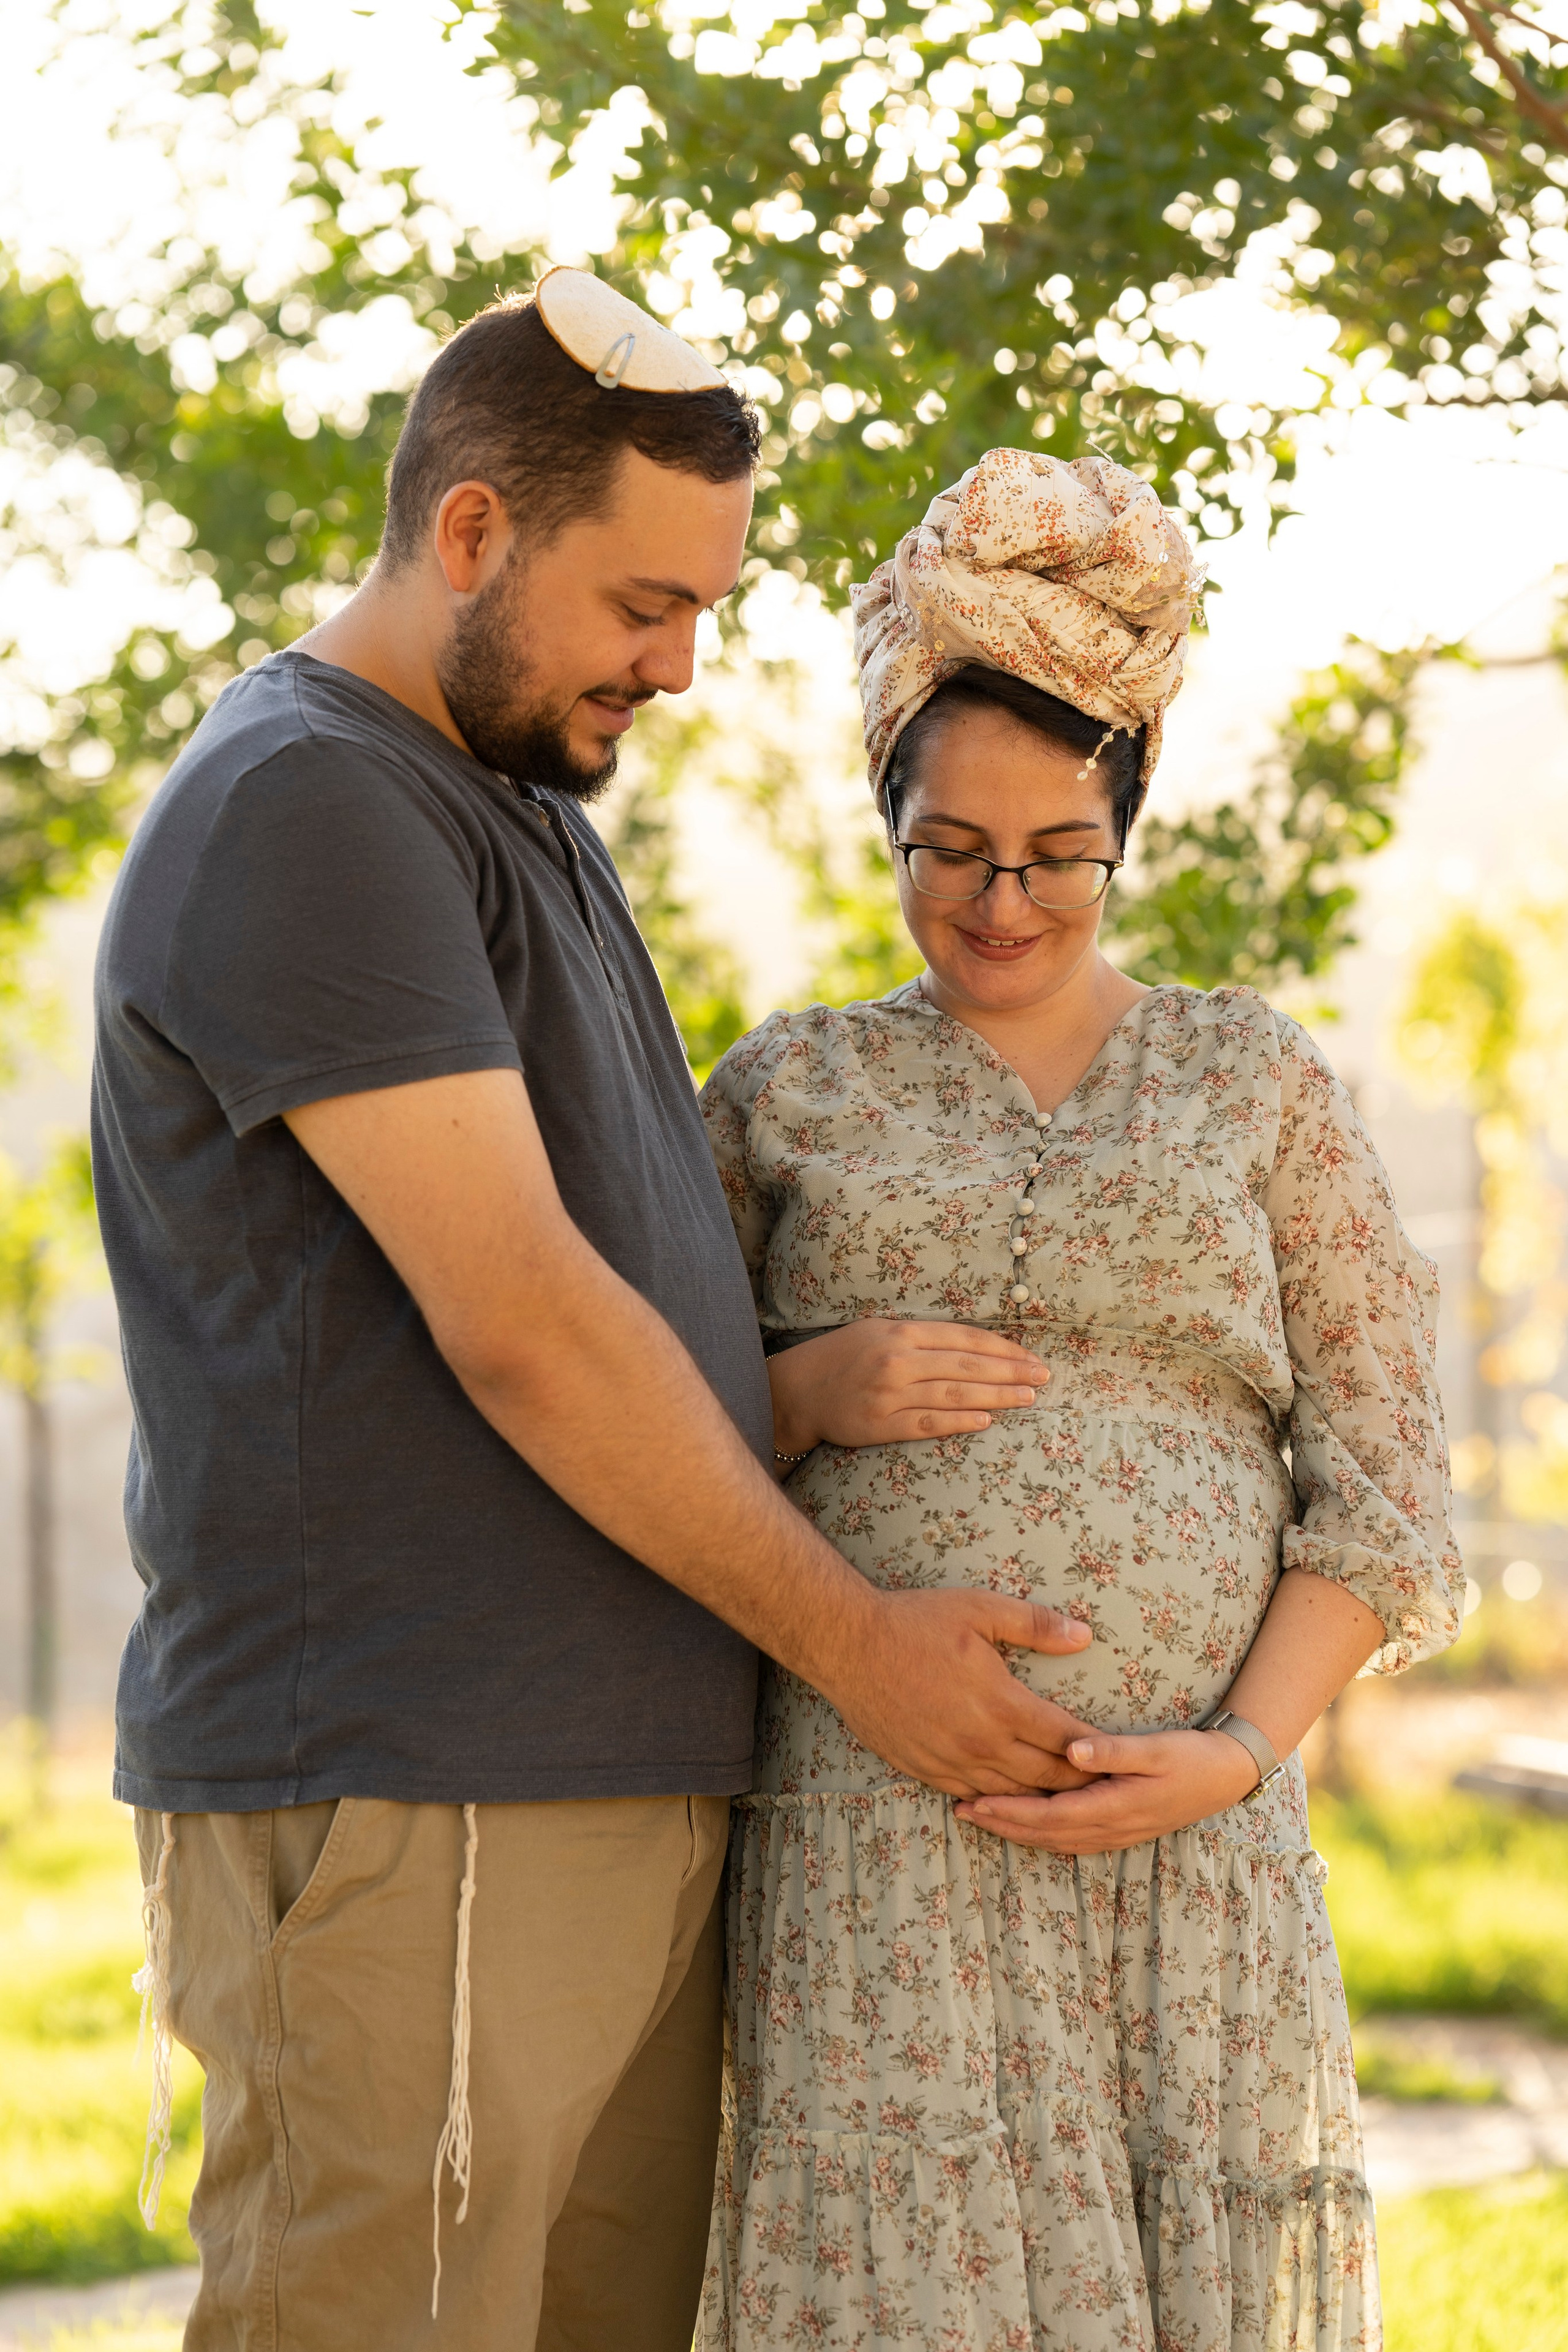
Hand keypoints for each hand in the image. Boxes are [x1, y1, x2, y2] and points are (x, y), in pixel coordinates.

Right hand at [770, 1320, 1049, 1458]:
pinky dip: (959, 1422)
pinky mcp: (881, 1425)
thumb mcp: (878, 1329)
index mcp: (900, 1332)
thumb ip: (921, 1335)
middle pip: (966, 1367)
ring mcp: (889, 1395)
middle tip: (1042, 1377)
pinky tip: (985, 1420)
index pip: (963, 1338)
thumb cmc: (842, 1356)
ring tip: (1026, 1398)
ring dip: (995, 1397)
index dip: (1001, 1348)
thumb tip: (972, 1345)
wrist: (796, 1390)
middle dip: (1010, 1372)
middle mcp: (897, 1361)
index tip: (1030, 1356)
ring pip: (953, 1395)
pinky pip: (928, 1424)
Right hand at [822, 1588, 1100, 1798]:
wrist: (849, 1646)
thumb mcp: (980, 1609)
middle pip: (1045, 1776)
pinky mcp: (924, 1769)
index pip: (1066, 1739)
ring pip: (1011, 1792)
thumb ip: (1035, 1624)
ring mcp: (951, 1761)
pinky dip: (997, 1800)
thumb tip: (1084, 1635)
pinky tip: (1011, 1800)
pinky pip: (971, 1795)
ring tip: (1067, 1800)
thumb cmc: (916, 1622)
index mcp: (1003, 1703)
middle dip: (1078, 1783)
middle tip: (1105, 1787)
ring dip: (1041, 1798)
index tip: (1117, 1757)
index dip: (1096, 1750)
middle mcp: (981, 1742)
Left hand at [953, 1726, 1261, 1850]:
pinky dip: (1041, 1834)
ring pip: (1055, 1840)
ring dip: (1017, 1831)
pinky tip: (1024, 1825)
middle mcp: (1111, 1828)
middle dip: (1002, 1824)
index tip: (975, 1802)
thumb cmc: (1191, 1757)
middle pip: (1045, 1834)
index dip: (1011, 1812)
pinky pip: (1070, 1839)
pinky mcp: (1120, 1829)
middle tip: (961, 1810)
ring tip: (980, 1817)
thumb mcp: (1157, 1748)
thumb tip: (1070, 1750)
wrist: (1227, 1777)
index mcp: (1115, 1807)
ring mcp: (1116, 1833)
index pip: (1050, 1816)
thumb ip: (1113, 1750)